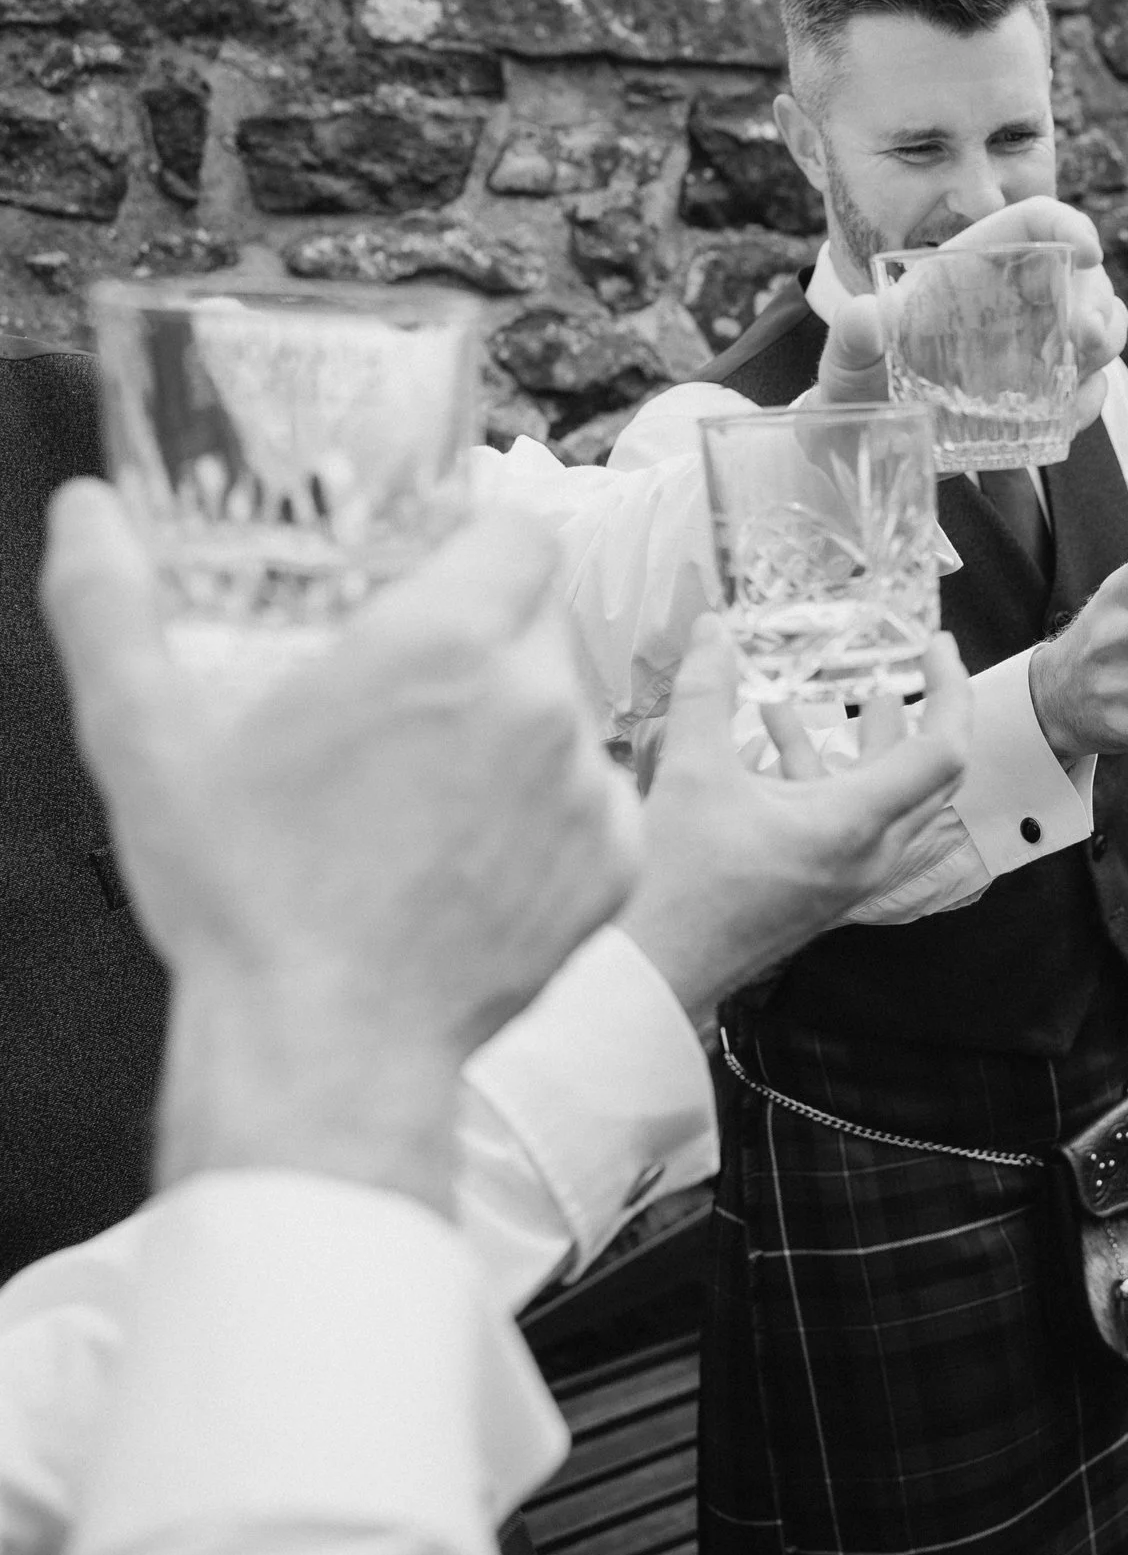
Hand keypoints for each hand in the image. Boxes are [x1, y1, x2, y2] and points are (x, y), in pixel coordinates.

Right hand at [43, 481, 640, 1213]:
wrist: (329, 1045)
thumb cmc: (241, 894)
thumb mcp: (144, 739)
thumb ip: (109, 605)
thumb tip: (83, 510)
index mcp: (445, 643)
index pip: (520, 531)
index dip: (481, 544)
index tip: (436, 575)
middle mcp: (539, 700)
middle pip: (541, 622)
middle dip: (484, 640)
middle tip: (407, 699)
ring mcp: (588, 785)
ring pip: (570, 713)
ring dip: (516, 728)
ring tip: (427, 791)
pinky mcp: (615, 861)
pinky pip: (596, 800)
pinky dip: (549, 814)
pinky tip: (469, 852)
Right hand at [617, 618, 972, 1014]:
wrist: (652, 970)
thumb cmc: (675, 884)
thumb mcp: (691, 771)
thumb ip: (705, 691)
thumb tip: (711, 630)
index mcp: (854, 824)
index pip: (941, 751)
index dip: (950, 690)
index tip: (936, 646)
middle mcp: (868, 854)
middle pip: (929, 774)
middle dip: (923, 710)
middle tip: (913, 663)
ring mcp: (848, 874)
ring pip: (886, 796)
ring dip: (870, 740)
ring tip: (851, 688)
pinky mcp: (822, 884)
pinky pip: (847, 818)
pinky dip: (825, 771)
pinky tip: (776, 730)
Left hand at [820, 197, 1127, 428]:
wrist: (865, 444)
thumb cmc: (856, 387)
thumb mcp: (845, 360)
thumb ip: (851, 335)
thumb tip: (868, 315)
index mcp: (970, 270)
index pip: (1032, 223)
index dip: (1067, 226)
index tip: (1088, 252)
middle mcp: (1011, 301)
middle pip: (1080, 278)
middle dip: (1098, 302)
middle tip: (1086, 338)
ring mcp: (1032, 347)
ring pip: (1097, 326)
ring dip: (1105, 344)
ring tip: (1082, 373)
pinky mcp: (1040, 395)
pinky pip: (1086, 386)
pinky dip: (1090, 400)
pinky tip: (1070, 418)